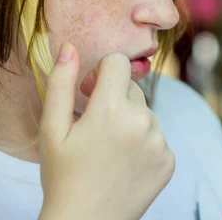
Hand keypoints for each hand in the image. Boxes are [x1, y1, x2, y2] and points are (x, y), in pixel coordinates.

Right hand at [38, 43, 174, 219]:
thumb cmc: (62, 175)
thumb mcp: (52, 128)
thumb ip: (61, 82)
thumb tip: (70, 47)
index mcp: (112, 109)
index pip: (118, 62)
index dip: (100, 73)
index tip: (87, 94)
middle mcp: (143, 122)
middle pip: (132, 87)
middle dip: (114, 98)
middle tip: (94, 128)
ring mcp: (160, 143)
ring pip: (145, 111)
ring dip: (129, 120)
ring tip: (108, 149)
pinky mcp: (169, 160)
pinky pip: (156, 134)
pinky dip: (143, 141)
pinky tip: (124, 162)